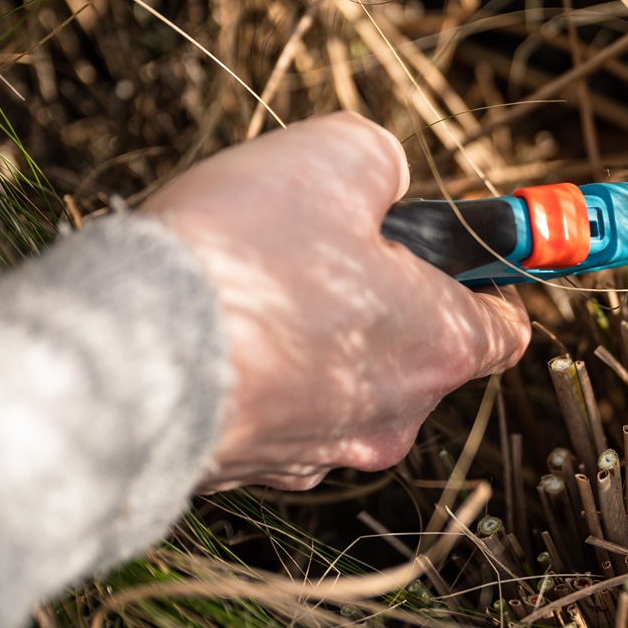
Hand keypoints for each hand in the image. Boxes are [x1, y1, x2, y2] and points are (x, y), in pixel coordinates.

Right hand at [141, 114, 530, 490]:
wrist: (121, 361)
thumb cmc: (242, 258)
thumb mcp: (334, 156)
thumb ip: (381, 161)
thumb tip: (383, 177)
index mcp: (438, 347)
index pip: (505, 327)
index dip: (485, 278)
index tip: (458, 249)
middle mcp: (392, 417)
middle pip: (416, 351)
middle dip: (379, 297)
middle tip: (317, 246)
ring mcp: (318, 454)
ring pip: (338, 380)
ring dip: (311, 333)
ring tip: (247, 281)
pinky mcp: (249, 472)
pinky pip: (272, 407)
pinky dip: (255, 371)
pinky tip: (209, 330)